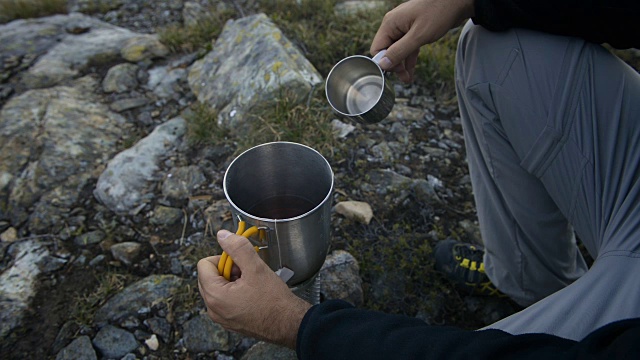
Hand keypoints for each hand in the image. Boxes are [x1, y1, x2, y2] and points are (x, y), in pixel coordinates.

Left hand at [197, 230, 311, 348]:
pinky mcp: (230, 322)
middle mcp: (213, 309)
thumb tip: (223, 235)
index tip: (240, 262)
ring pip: (217, 289)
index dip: (223, 258)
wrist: (289, 324)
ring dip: (231, 281)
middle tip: (246, 272)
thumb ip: (237, 248)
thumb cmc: (274, 300)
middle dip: (226, 270)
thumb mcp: (256, 267)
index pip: (204, 264)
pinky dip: (234, 294)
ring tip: (251, 284)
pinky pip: (224, 302)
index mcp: (214, 296)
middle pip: (208, 277)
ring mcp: (221, 318)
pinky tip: (252, 294)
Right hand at [371, 0, 474, 82]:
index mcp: (390, 23)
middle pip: (387, 50)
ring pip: (398, 50)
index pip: (377, 48)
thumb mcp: (418, 36)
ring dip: (402, 64)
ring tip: (408, 79)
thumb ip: (399, 51)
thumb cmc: (439, 13)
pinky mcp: (414, 29)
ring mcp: (404, 27)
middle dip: (395, 65)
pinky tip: (411, 70)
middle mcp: (395, 25)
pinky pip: (407, 46)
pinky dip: (409, 57)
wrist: (457, 1)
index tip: (397, 72)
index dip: (385, 62)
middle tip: (405, 78)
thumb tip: (383, 64)